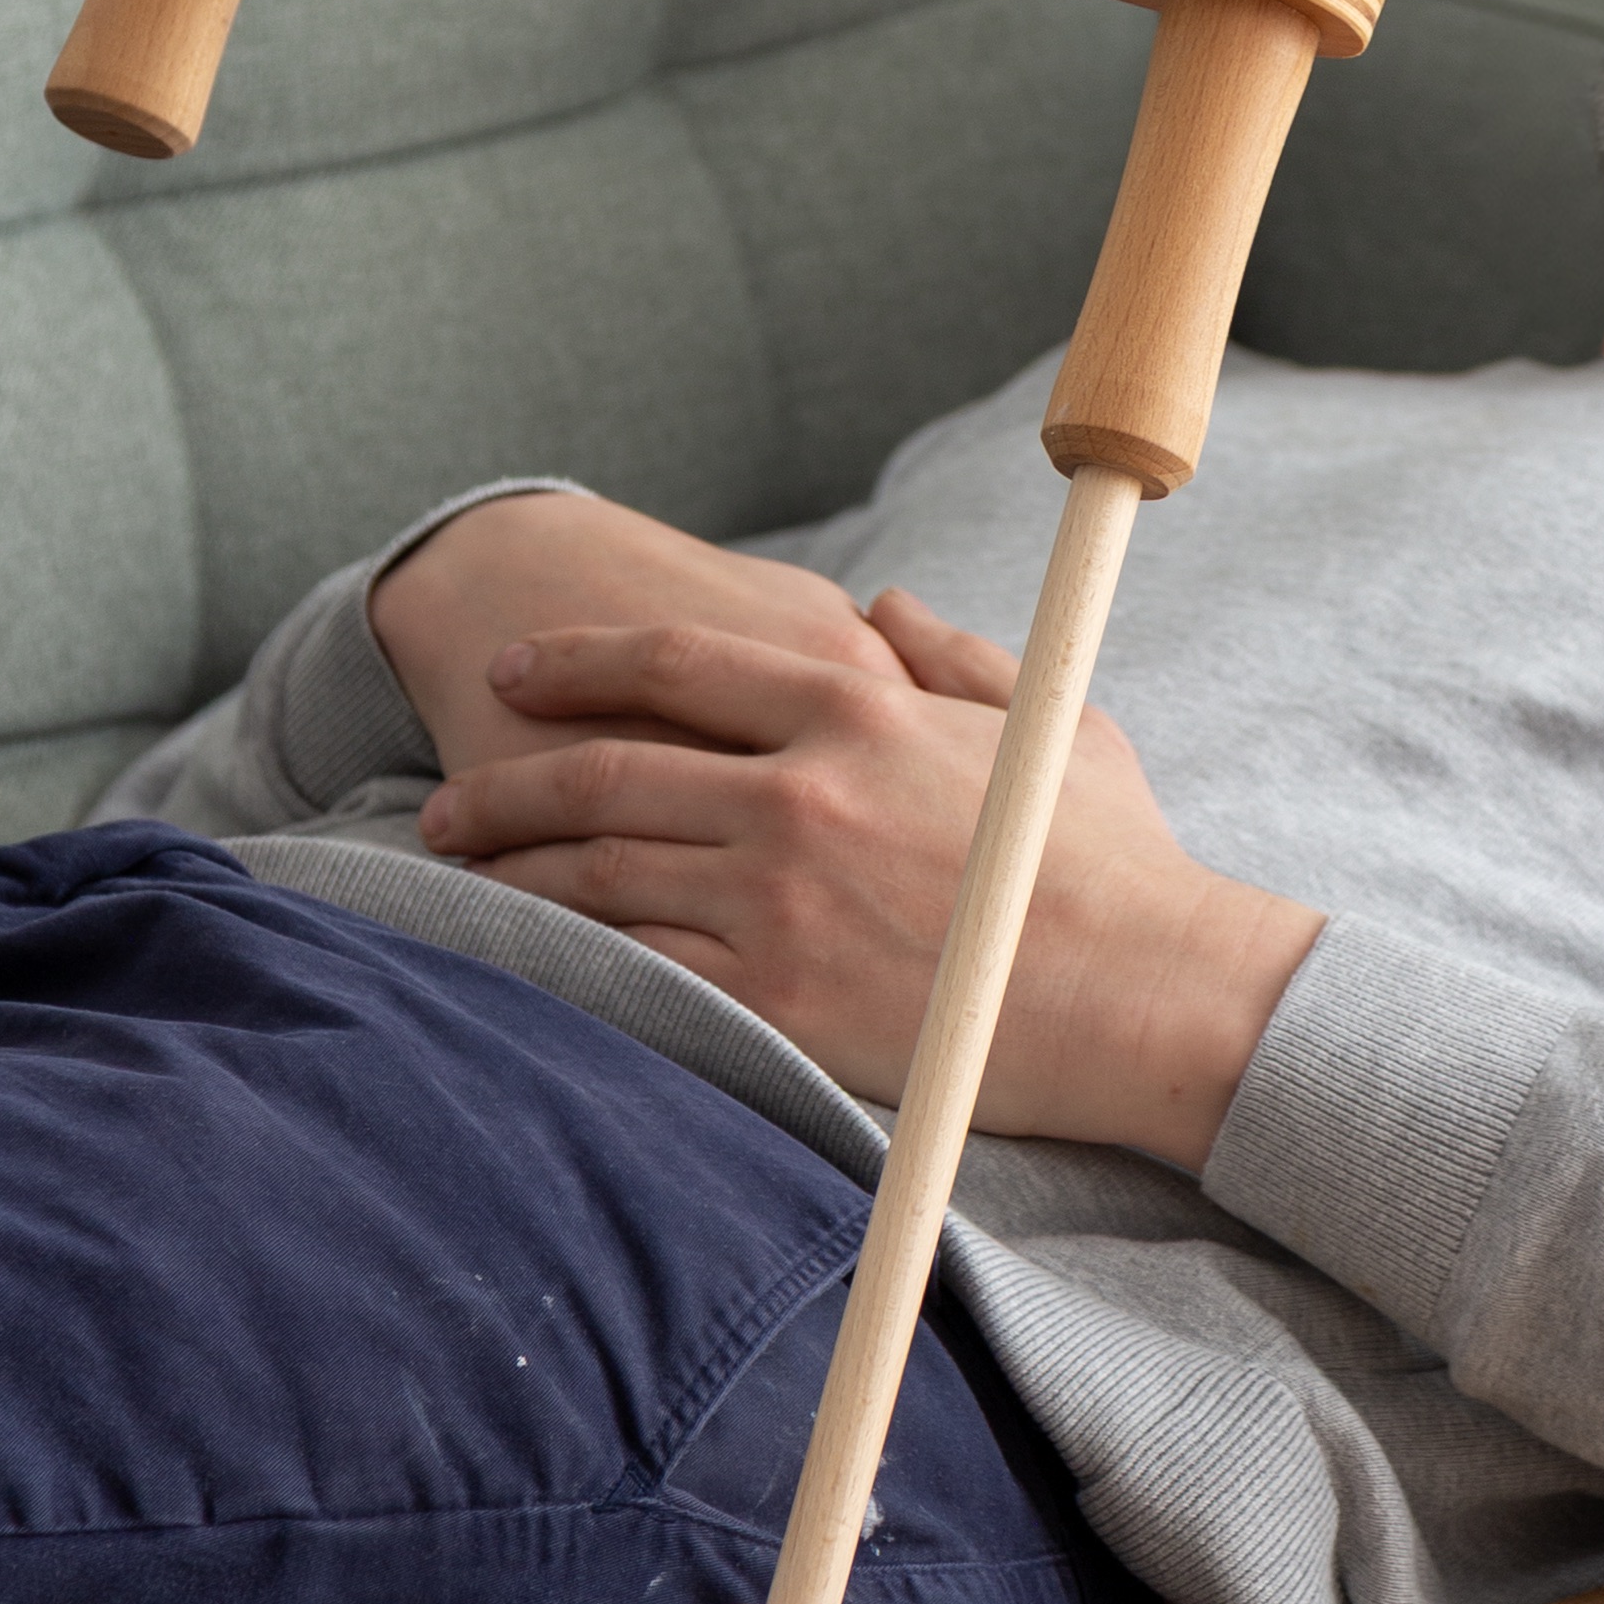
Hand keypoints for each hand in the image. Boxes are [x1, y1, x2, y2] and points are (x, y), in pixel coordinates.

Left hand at [383, 519, 1318, 1167]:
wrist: (1149, 991)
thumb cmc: (1110, 858)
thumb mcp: (1039, 717)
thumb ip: (948, 654)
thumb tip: (882, 605)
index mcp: (853, 708)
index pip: (674, 662)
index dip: (576, 660)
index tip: (515, 670)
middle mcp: (796, 792)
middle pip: (605, 767)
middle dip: (508, 776)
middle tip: (453, 795)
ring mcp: (777, 897)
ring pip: (603, 867)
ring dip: (517, 866)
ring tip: (464, 873)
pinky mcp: (776, 998)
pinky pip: (639, 966)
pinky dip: (570, 953)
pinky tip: (529, 954)